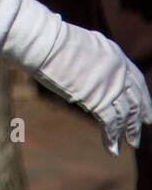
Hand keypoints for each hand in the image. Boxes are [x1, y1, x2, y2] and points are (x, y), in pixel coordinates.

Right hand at [33, 22, 151, 154]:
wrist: (46, 43)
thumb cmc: (54, 41)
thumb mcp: (83, 45)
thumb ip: (93, 60)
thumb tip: (90, 73)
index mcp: (115, 55)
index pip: (136, 80)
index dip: (143, 99)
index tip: (146, 113)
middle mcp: (118, 71)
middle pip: (134, 100)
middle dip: (137, 120)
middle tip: (137, 135)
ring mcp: (110, 86)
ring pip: (126, 114)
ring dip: (128, 132)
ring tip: (130, 145)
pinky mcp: (99, 100)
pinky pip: (111, 123)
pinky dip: (112, 137)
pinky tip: (112, 148)